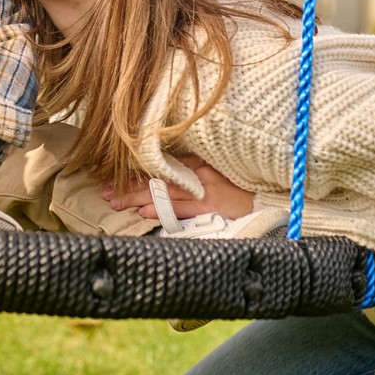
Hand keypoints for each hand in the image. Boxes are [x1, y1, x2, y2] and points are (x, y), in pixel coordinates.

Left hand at [101, 155, 253, 219]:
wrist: (268, 196)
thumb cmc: (241, 184)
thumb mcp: (215, 169)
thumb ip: (191, 169)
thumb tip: (161, 174)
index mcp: (197, 162)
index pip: (160, 166)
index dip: (135, 173)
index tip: (114, 178)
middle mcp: (197, 174)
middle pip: (156, 179)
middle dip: (129, 187)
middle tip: (105, 194)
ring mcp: (203, 190)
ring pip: (163, 193)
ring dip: (137, 198)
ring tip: (116, 203)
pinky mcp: (211, 207)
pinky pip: (181, 208)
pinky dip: (161, 210)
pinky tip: (144, 212)